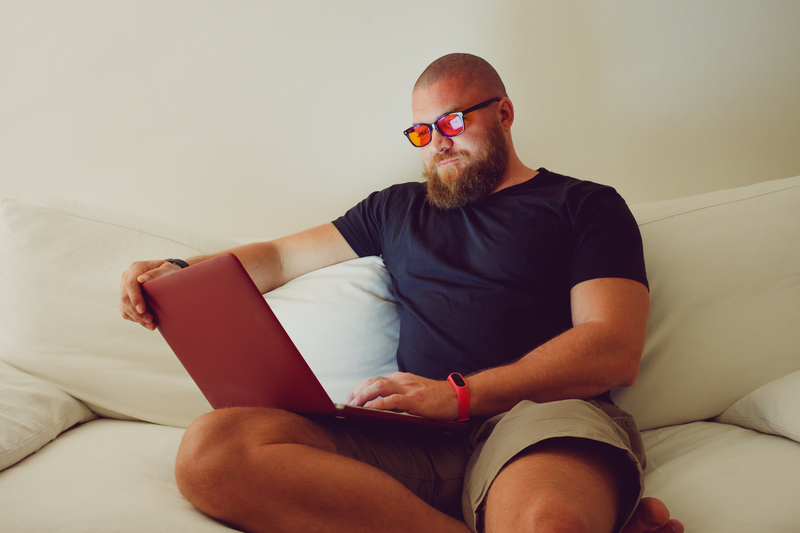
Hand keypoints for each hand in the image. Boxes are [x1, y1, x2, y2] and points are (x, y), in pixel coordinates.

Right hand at [119, 260, 181, 329]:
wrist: (168, 275)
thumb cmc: (170, 271)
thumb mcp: (168, 269)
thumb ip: (156, 273)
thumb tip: (141, 279)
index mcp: (136, 267)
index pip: (130, 284)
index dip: (135, 298)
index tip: (142, 309)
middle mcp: (127, 277)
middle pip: (125, 297)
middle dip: (137, 312)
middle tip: (150, 320)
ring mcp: (125, 288)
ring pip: (125, 306)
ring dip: (137, 318)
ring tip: (152, 325)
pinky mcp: (126, 298)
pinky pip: (126, 311)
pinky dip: (135, 319)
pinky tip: (146, 323)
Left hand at [345, 372, 460, 420]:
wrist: (457, 396)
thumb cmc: (436, 398)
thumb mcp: (414, 392)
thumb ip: (399, 395)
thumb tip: (379, 405)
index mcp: (401, 379)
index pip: (374, 380)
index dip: (360, 388)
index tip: (350, 398)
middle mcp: (402, 380)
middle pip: (373, 382)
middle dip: (358, 392)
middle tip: (347, 404)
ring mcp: (409, 389)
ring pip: (380, 387)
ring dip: (364, 396)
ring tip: (353, 405)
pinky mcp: (416, 400)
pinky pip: (395, 400)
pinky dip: (381, 403)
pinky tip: (371, 408)